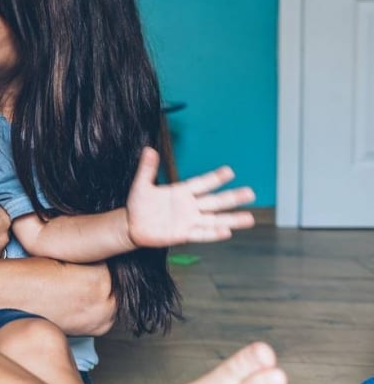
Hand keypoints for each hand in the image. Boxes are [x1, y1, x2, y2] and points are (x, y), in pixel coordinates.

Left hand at [126, 147, 255, 246]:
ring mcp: (188, 221)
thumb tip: (149, 149)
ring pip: (214, 219)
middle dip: (232, 197)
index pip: (202, 183)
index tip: (229, 171)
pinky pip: (201, 234)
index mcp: (182, 192)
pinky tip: (227, 232)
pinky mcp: (183, 234)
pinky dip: (213, 233)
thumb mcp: (142, 184)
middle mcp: (189, 206)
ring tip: (250, 218)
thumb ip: (147, 168)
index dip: (215, 178)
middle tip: (251, 193)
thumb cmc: (139, 204)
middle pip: (215, 201)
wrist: (132, 225)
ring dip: (231, 219)